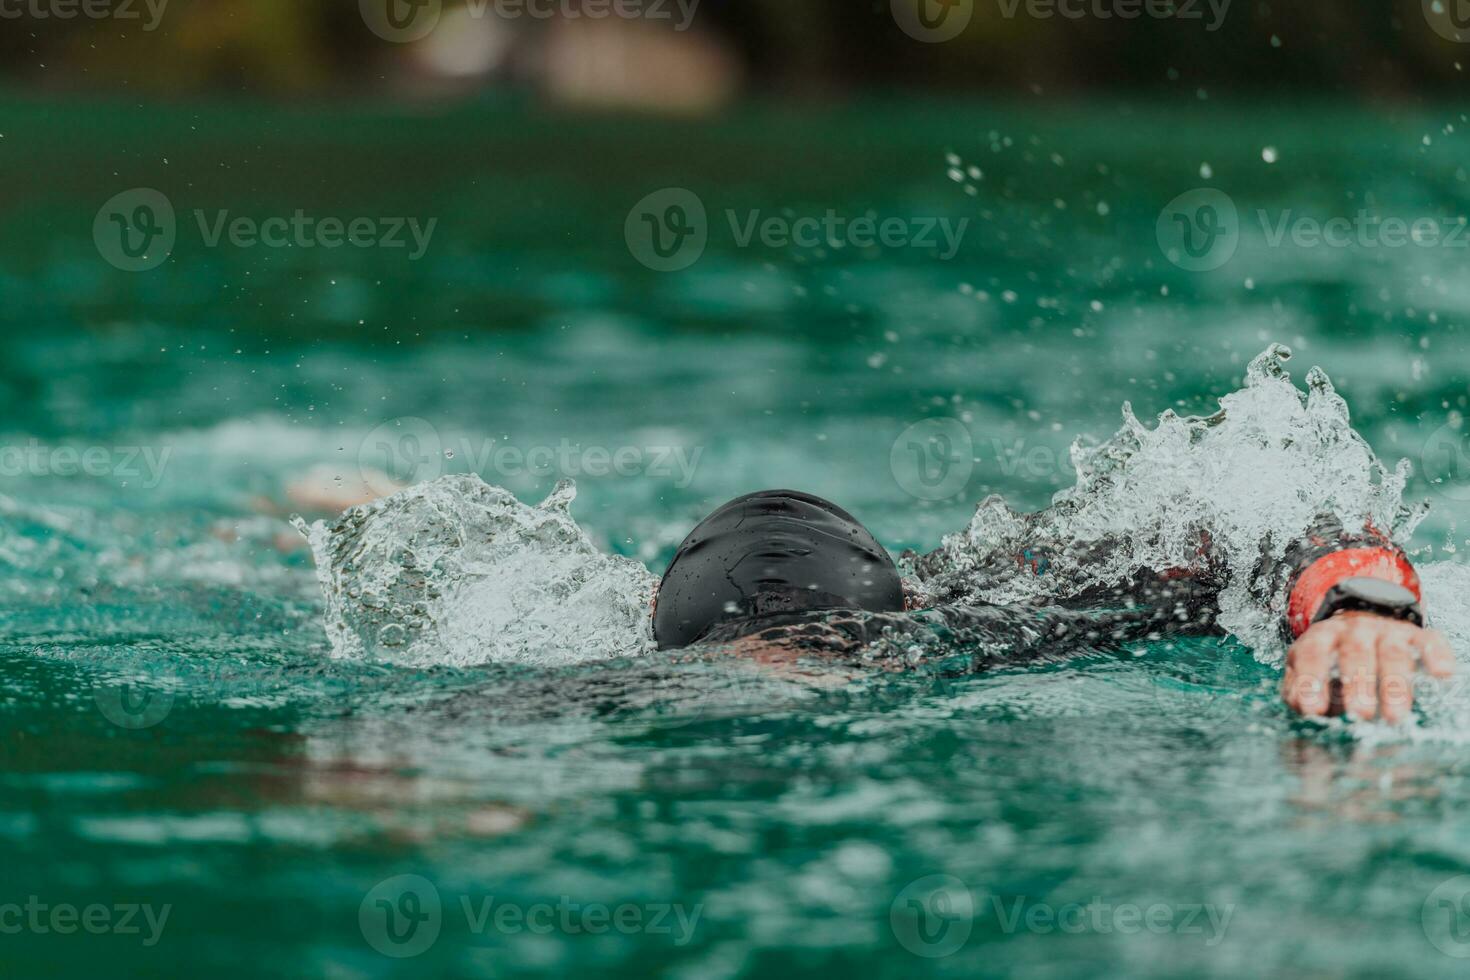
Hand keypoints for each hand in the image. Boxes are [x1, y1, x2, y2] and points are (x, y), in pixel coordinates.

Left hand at [1283, 612, 1454, 722]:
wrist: (1361, 618)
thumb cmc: (1329, 655)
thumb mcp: (1304, 666)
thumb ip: (1297, 688)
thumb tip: (1304, 708)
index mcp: (1321, 636)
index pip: (1312, 655)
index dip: (1311, 681)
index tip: (1313, 710)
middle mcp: (1353, 629)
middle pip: (1355, 655)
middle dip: (1358, 685)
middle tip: (1359, 715)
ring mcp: (1386, 630)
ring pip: (1392, 653)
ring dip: (1394, 685)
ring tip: (1394, 716)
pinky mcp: (1415, 634)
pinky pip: (1429, 641)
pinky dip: (1436, 655)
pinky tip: (1442, 674)